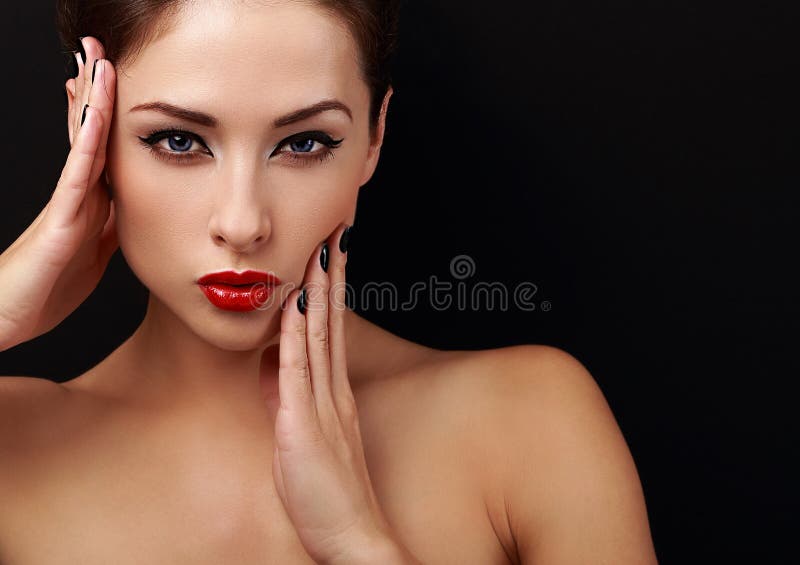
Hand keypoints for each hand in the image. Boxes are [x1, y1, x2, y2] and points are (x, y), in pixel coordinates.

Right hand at [0, 37, 116, 350]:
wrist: (6, 318)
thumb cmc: (45, 289)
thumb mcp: (92, 255)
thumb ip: (109, 229)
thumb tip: (129, 210)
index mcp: (87, 203)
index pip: (101, 151)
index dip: (107, 117)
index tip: (113, 82)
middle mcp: (76, 195)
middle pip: (90, 135)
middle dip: (96, 94)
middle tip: (101, 52)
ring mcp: (66, 203)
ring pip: (85, 144)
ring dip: (93, 102)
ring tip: (97, 61)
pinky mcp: (60, 220)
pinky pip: (79, 174)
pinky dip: (89, 141)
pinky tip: (96, 113)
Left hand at [259, 224, 409, 563]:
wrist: (354, 535)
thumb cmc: (329, 493)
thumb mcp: (302, 436)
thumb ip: (288, 397)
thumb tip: (271, 364)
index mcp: (333, 392)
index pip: (330, 328)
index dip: (328, 287)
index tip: (328, 252)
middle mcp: (333, 389)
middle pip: (331, 320)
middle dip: (330, 273)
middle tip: (335, 230)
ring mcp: (323, 403)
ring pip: (319, 335)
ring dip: (319, 289)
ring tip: (322, 248)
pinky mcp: (306, 424)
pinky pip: (298, 371)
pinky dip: (296, 335)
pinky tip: (296, 304)